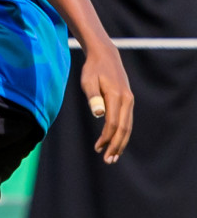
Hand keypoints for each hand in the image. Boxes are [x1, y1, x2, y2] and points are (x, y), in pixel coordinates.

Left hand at [81, 42, 132, 162]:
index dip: (106, 137)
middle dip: (116, 145)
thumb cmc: (93, 69)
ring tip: (113, 156)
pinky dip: (123, 133)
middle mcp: (127, 100)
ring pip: (128, 126)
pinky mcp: (127, 101)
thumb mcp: (88, 80)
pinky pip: (127, 121)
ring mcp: (129, 101)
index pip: (113, 123)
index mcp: (117, 96)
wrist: (106, 56)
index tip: (98, 148)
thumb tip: (98, 114)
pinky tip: (116, 142)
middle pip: (124, 128)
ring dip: (121, 142)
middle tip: (108, 160)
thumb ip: (93, 97)